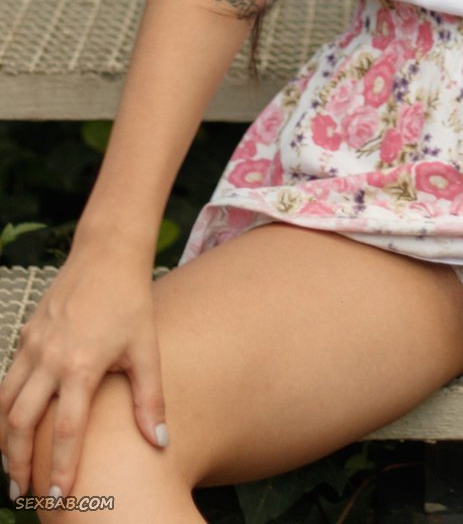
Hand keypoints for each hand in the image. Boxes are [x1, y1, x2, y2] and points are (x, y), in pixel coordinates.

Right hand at [0, 242, 168, 502]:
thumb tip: (159, 442)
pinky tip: (13, 426)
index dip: (62, 467)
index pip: (67, 429)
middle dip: (19, 463)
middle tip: (23, 493)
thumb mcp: (146, 348)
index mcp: (83, 364)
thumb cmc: (131, 301)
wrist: (107, 253)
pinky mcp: (25, 335)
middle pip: (21, 424)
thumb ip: (149, 398)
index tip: (59, 497)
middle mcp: (50, 357)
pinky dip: (4, 408)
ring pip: (5, 404)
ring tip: (11, 468)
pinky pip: (7, 380)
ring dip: (4, 440)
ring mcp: (32, 345)